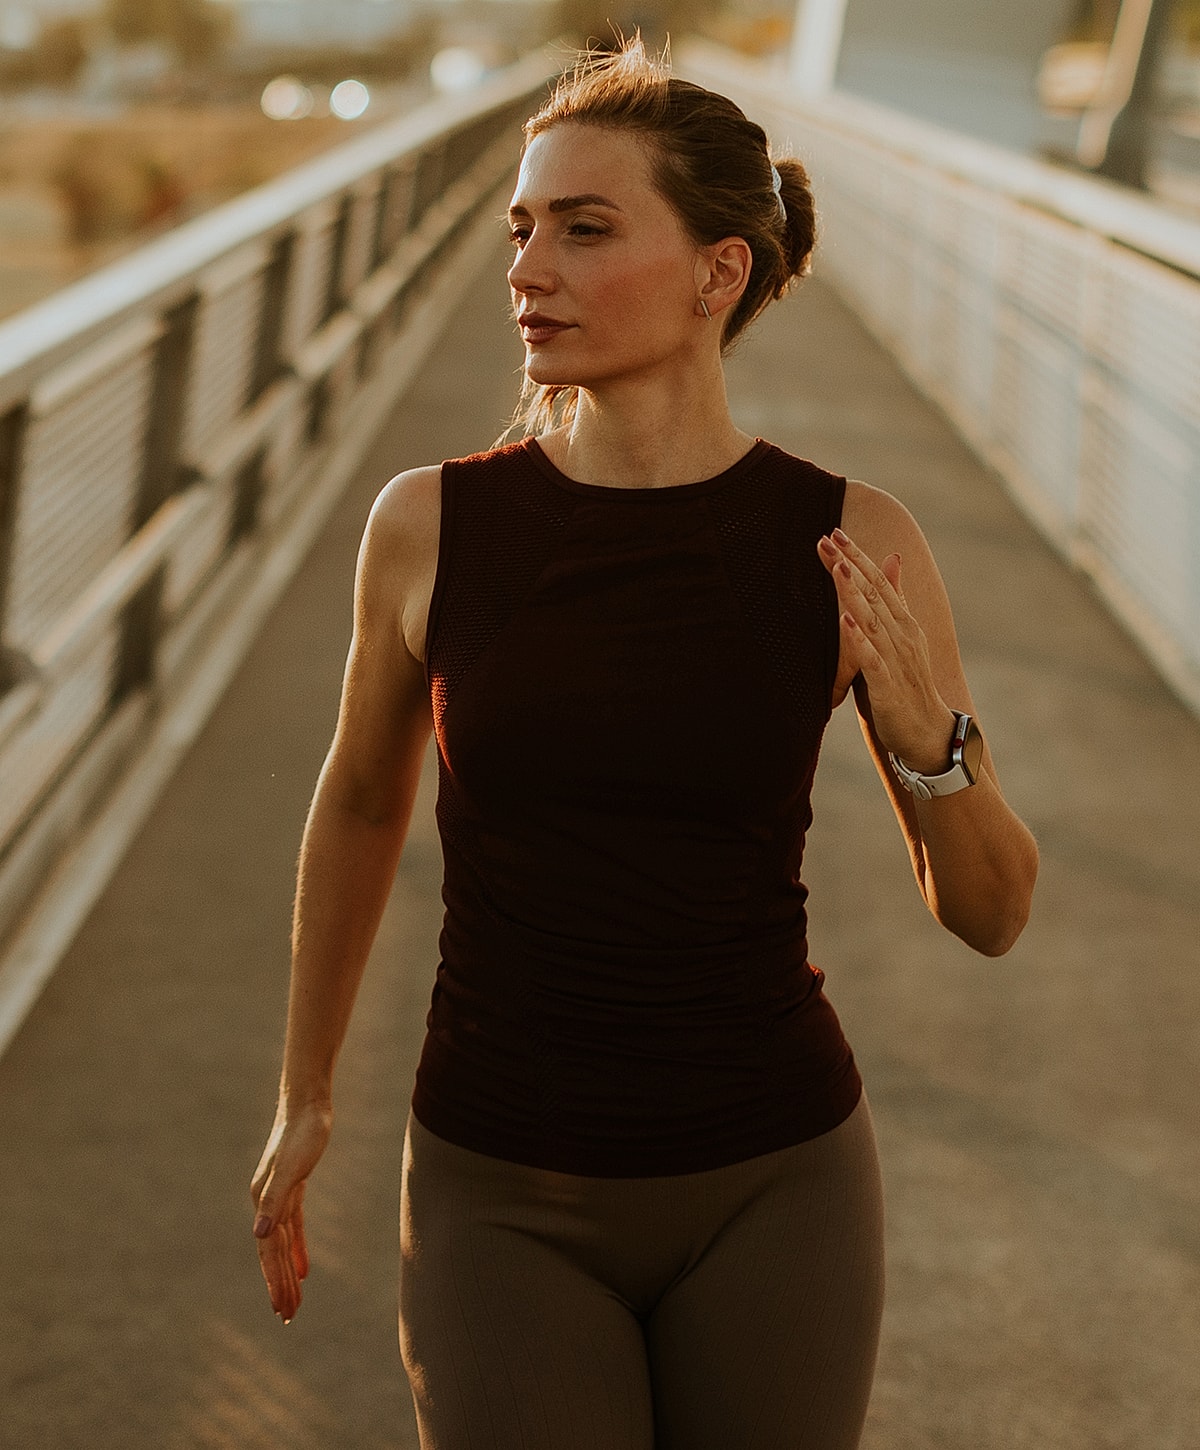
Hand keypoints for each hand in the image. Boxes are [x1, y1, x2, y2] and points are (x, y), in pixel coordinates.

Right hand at [250, 1100, 331, 1323]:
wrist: (309, 1102)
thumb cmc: (304, 1132)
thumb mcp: (293, 1167)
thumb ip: (275, 1199)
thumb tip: (258, 1234)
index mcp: (263, 1200)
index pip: (269, 1250)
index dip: (275, 1281)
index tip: (281, 1310)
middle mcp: (266, 1201)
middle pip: (272, 1252)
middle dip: (279, 1285)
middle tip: (287, 1318)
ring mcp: (278, 1195)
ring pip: (282, 1243)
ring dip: (287, 1273)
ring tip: (294, 1302)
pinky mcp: (293, 1188)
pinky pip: (292, 1227)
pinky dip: (297, 1250)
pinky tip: (304, 1269)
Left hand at [818, 527, 955, 771]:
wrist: (927, 732)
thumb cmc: (908, 683)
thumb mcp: (901, 635)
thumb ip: (895, 598)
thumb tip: (892, 559)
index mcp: (903, 622)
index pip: (878, 582)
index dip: (857, 556)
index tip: (835, 532)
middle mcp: (902, 635)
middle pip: (873, 594)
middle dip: (849, 565)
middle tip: (826, 538)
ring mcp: (896, 660)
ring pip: (872, 621)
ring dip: (854, 594)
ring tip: (838, 568)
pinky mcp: (887, 687)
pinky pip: (871, 660)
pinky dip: (858, 641)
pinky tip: (844, 623)